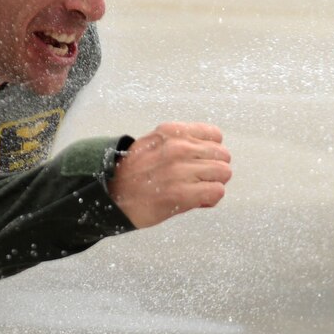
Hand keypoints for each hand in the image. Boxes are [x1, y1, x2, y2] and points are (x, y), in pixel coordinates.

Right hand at [109, 122, 230, 228]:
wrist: (109, 196)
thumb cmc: (132, 174)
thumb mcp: (153, 145)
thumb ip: (179, 142)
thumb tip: (208, 152)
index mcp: (171, 132)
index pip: (215, 135)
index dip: (211, 151)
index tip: (200, 161)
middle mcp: (178, 147)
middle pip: (223, 155)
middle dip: (214, 169)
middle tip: (198, 180)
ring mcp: (180, 170)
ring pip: (224, 173)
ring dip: (214, 184)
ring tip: (197, 190)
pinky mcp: (182, 194)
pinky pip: (217, 192)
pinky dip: (210, 199)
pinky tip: (196, 201)